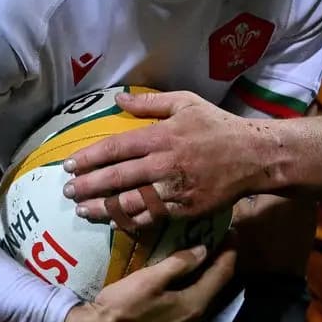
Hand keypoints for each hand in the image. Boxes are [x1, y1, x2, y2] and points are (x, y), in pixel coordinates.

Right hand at [60, 245, 238, 321]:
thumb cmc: (121, 307)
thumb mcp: (149, 279)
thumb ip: (179, 264)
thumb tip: (204, 249)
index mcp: (194, 306)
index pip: (223, 274)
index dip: (229, 251)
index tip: (231, 232)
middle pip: (216, 289)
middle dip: (218, 264)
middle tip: (216, 241)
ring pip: (203, 301)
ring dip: (204, 280)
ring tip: (200, 258)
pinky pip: (190, 312)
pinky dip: (192, 294)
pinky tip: (182, 284)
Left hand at [62, 91, 274, 227]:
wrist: (253, 156)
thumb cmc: (218, 126)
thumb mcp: (186, 103)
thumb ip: (150, 103)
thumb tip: (118, 100)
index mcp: (161, 136)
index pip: (116, 148)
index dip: (89, 157)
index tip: (69, 165)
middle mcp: (163, 164)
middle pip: (117, 178)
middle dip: (88, 186)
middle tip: (68, 191)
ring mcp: (173, 190)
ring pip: (130, 203)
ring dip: (102, 208)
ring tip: (82, 210)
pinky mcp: (184, 209)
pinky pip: (151, 217)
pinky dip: (130, 221)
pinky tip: (115, 221)